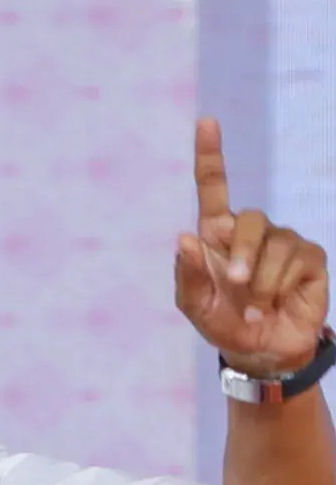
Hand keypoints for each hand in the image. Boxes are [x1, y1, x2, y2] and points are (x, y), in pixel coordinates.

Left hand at [176, 118, 329, 375]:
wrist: (260, 351)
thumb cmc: (223, 322)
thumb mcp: (195, 304)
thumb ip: (187, 274)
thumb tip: (184, 237)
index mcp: (217, 235)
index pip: (213, 187)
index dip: (210, 155)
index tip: (206, 122)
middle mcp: (251, 232)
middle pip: (250, 219)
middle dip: (242, 254)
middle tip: (235, 283)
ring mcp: (283, 241)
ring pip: (274, 245)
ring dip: (260, 282)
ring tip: (254, 307)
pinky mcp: (310, 258)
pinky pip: (296, 260)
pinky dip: (279, 286)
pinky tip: (274, 303)